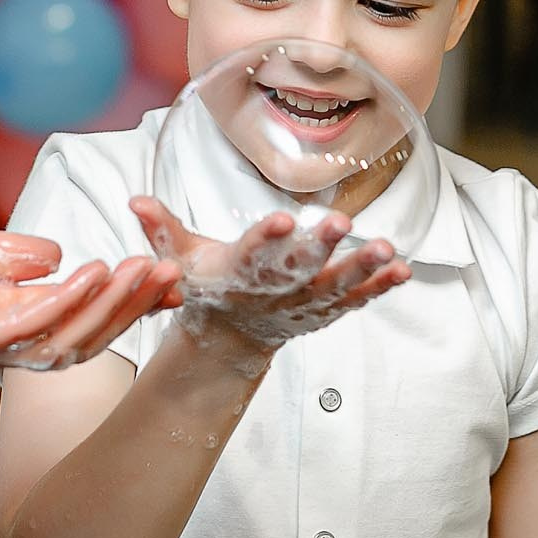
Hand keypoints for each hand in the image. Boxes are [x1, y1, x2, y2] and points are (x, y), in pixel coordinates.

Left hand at [0, 216, 180, 374]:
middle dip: (125, 309)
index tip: (165, 271)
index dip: (118, 301)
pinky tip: (79, 273)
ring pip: (49, 340)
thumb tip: (54, 252)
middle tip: (170, 274)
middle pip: (74, 338)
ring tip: (136, 270)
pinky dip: (48, 306)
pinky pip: (4, 331)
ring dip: (99, 308)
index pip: (69, 317)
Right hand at [130, 197, 408, 354]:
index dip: (266, 239)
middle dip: (320, 248)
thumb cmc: (209, 285)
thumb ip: (161, 229)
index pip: (251, 254)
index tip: (283, 220)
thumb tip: (135, 200)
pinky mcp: (324, 310)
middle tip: (342, 224)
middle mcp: (273, 290)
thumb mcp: (178, 261)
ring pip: (334, 287)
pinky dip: (380, 287)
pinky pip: (355, 301)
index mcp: (237, 272)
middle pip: (298, 270)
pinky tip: (403, 270)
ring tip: (387, 249)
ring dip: (362, 269)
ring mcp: (302, 303)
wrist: (230, 337)